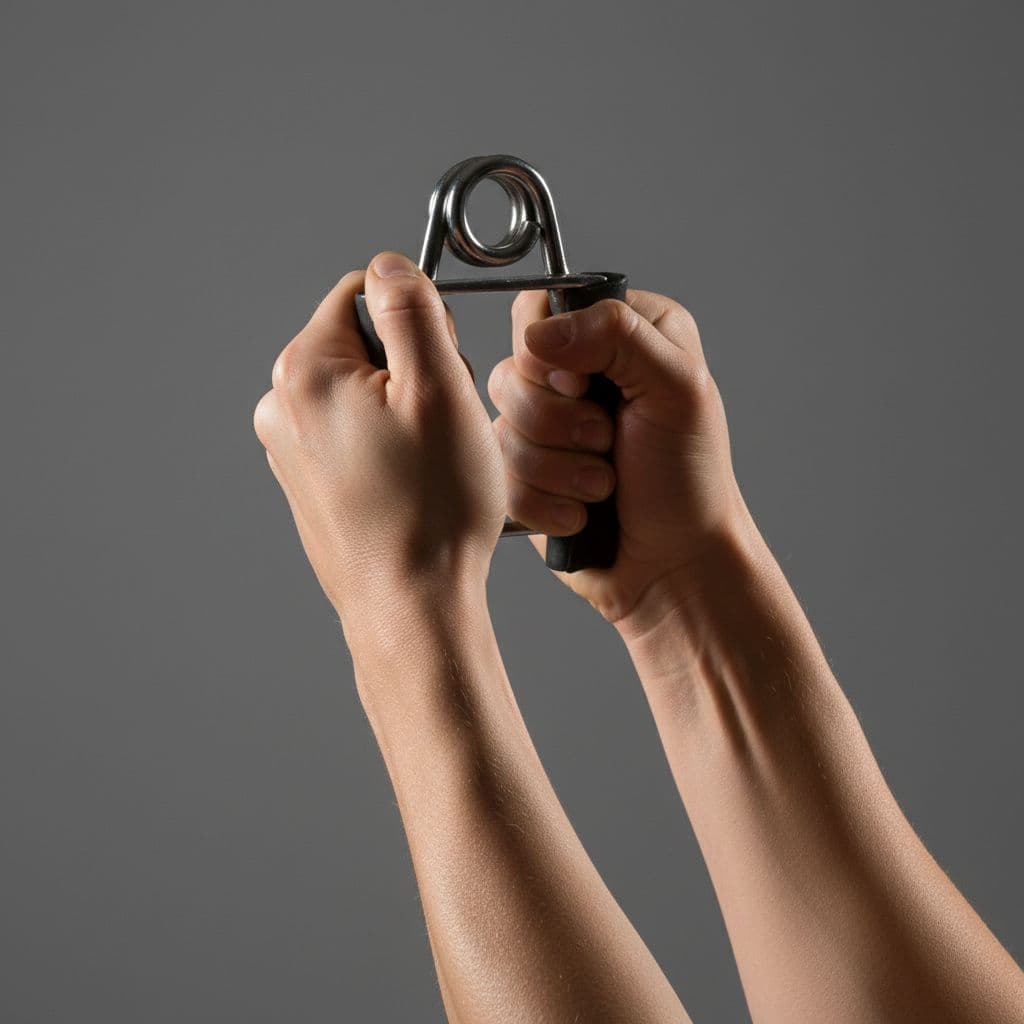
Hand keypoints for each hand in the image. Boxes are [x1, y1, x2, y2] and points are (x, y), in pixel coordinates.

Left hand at [254, 252, 504, 625]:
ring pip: (364, 392)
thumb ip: (411, 309)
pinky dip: (389, 446)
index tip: (440, 370)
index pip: (363, 292)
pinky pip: (356, 435)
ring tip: (428, 462)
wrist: (410, 605)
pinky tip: (412, 484)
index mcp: (305, 370)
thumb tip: (390, 264)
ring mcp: (290, 449)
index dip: (417, 322)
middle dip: (412, 370)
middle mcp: (282, 406)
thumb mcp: (437, 387)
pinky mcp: (307, 482)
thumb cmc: (431, 508)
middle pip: (364, 344)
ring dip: (405, 411)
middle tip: (439, 425)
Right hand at [487, 289, 752, 627]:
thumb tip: (538, 332)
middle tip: (607, 441)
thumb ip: (617, 335)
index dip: (549, 353)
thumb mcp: (679, 388)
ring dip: (558, 468)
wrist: (674, 565)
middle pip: (512, 371)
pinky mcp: (525, 476)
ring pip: (501, 429)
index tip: (586, 385)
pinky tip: (582, 513)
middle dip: (559, 421)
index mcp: (617, 335)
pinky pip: (500, 478)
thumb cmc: (690, 481)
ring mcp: (546, 429)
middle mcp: (577, 375)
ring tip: (603, 485)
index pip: (540, 309)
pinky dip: (545, 502)